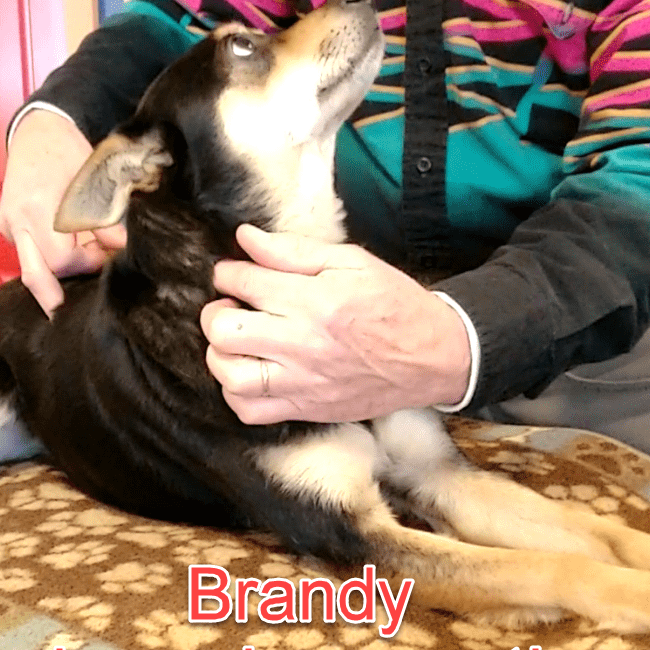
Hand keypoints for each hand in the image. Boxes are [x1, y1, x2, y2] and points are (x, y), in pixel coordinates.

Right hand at [0, 109, 126, 315]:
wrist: (37, 130)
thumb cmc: (68, 151)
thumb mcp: (93, 182)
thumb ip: (105, 220)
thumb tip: (119, 250)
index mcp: (37, 208)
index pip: (62, 260)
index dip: (88, 263)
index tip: (107, 254)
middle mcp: (16, 221)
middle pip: (36, 277)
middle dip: (57, 295)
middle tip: (75, 308)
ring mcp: (8, 226)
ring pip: (32, 268)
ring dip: (60, 272)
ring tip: (86, 258)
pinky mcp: (7, 227)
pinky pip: (29, 254)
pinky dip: (51, 257)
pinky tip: (72, 248)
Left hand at [199, 225, 471, 423]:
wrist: (434, 356)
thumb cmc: (394, 304)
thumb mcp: (352, 261)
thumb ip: (293, 250)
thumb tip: (245, 237)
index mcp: (315, 300)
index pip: (243, 282)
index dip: (227, 272)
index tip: (233, 272)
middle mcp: (303, 344)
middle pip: (224, 330)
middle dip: (216, 311)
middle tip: (231, 305)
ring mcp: (302, 382)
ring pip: (229, 374)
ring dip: (220, 353)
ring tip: (236, 340)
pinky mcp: (306, 409)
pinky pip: (249, 411)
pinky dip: (235, 392)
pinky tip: (247, 372)